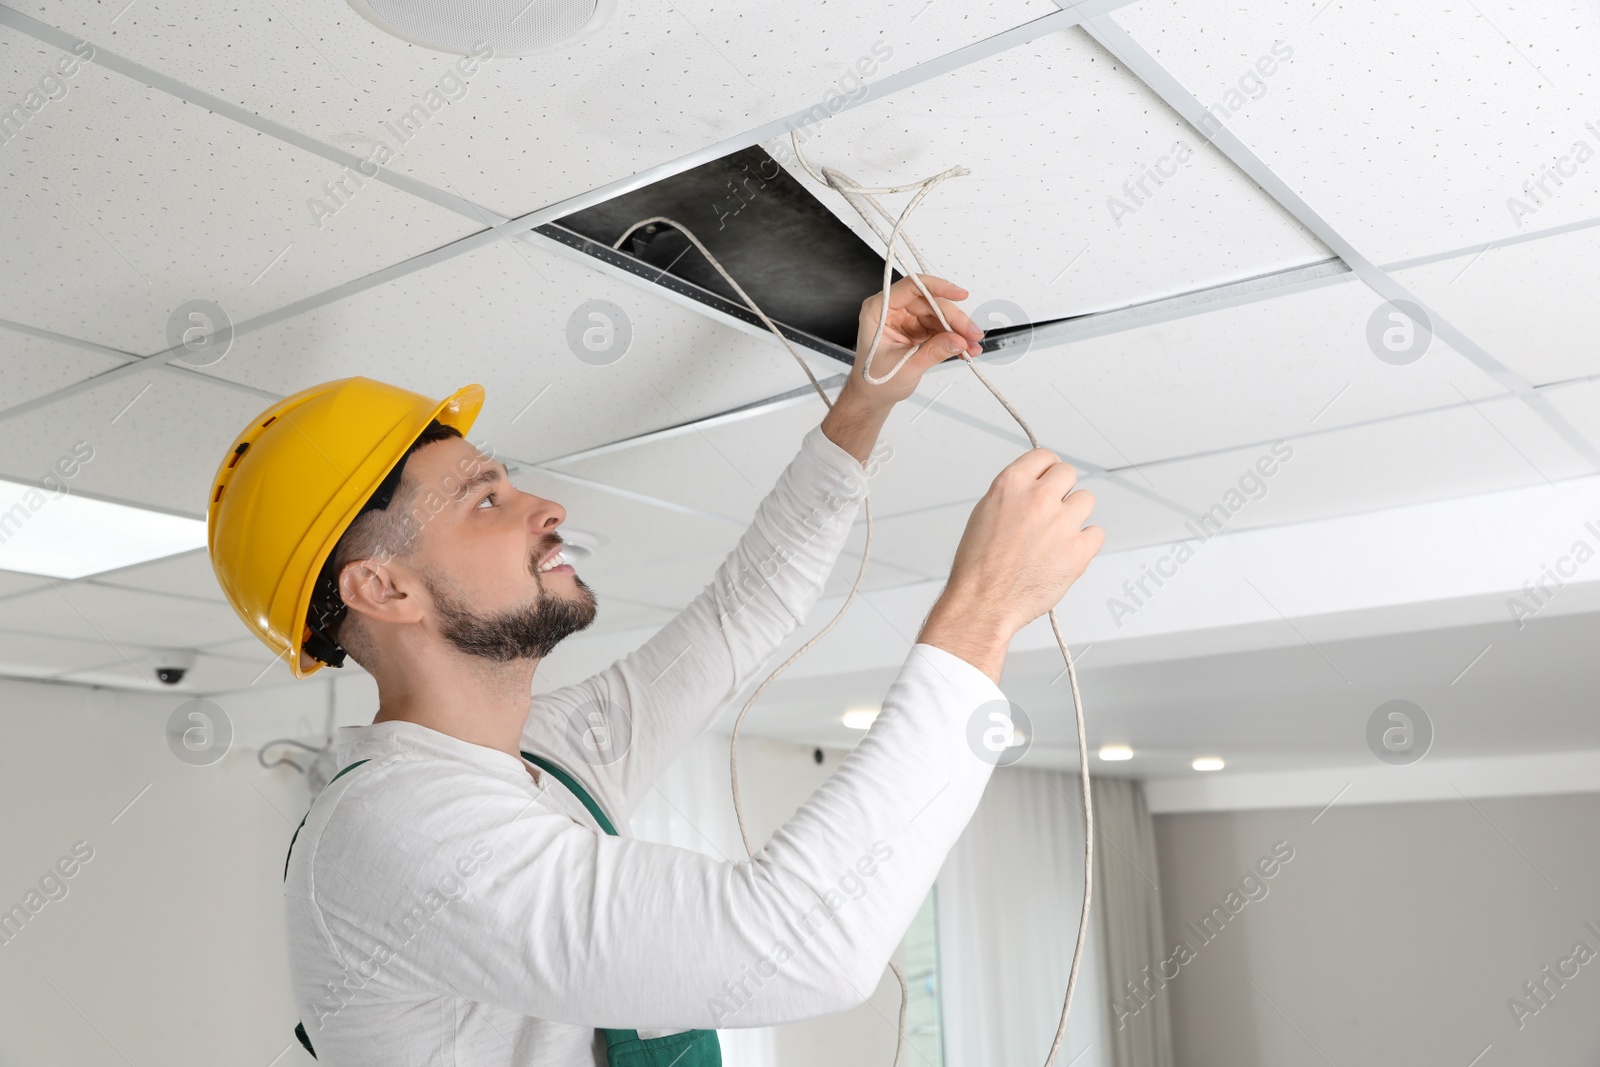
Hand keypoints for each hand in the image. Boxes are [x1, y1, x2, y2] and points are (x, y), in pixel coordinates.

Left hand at [841, 275, 984, 409]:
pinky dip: (954, 337)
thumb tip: (958, 340)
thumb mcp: (905, 368)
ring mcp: (906, 319)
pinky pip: (940, 326)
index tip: (959, 295)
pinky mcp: (917, 328)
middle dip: (954, 318)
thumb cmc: (875, 380)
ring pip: (938, 314)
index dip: (937, 287)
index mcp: (878, 311)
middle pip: (930, 302)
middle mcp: (892, 310)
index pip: (910, 287)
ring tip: (972, 346)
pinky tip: (965, 348)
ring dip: (958, 330)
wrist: (873, 395)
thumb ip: (933, 352)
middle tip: (972, 334)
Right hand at [919, 450, 1103, 679]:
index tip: (1047, 481)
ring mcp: (1061, 524)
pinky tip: (1065, 553)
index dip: (1046, 470)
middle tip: (1051, 511)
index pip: (1045, 456)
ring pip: (1086, 500)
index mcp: (1011, 485)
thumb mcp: (985, 513)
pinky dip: (1085, 543)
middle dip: (1061, 490)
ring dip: (1074, 516)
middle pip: (1068, 473)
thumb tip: (1035, 486)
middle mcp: (1038, 499)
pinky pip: (1097, 533)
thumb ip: (1014, 494)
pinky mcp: (1078, 551)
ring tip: (1055, 537)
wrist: (984, 603)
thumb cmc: (979, 566)